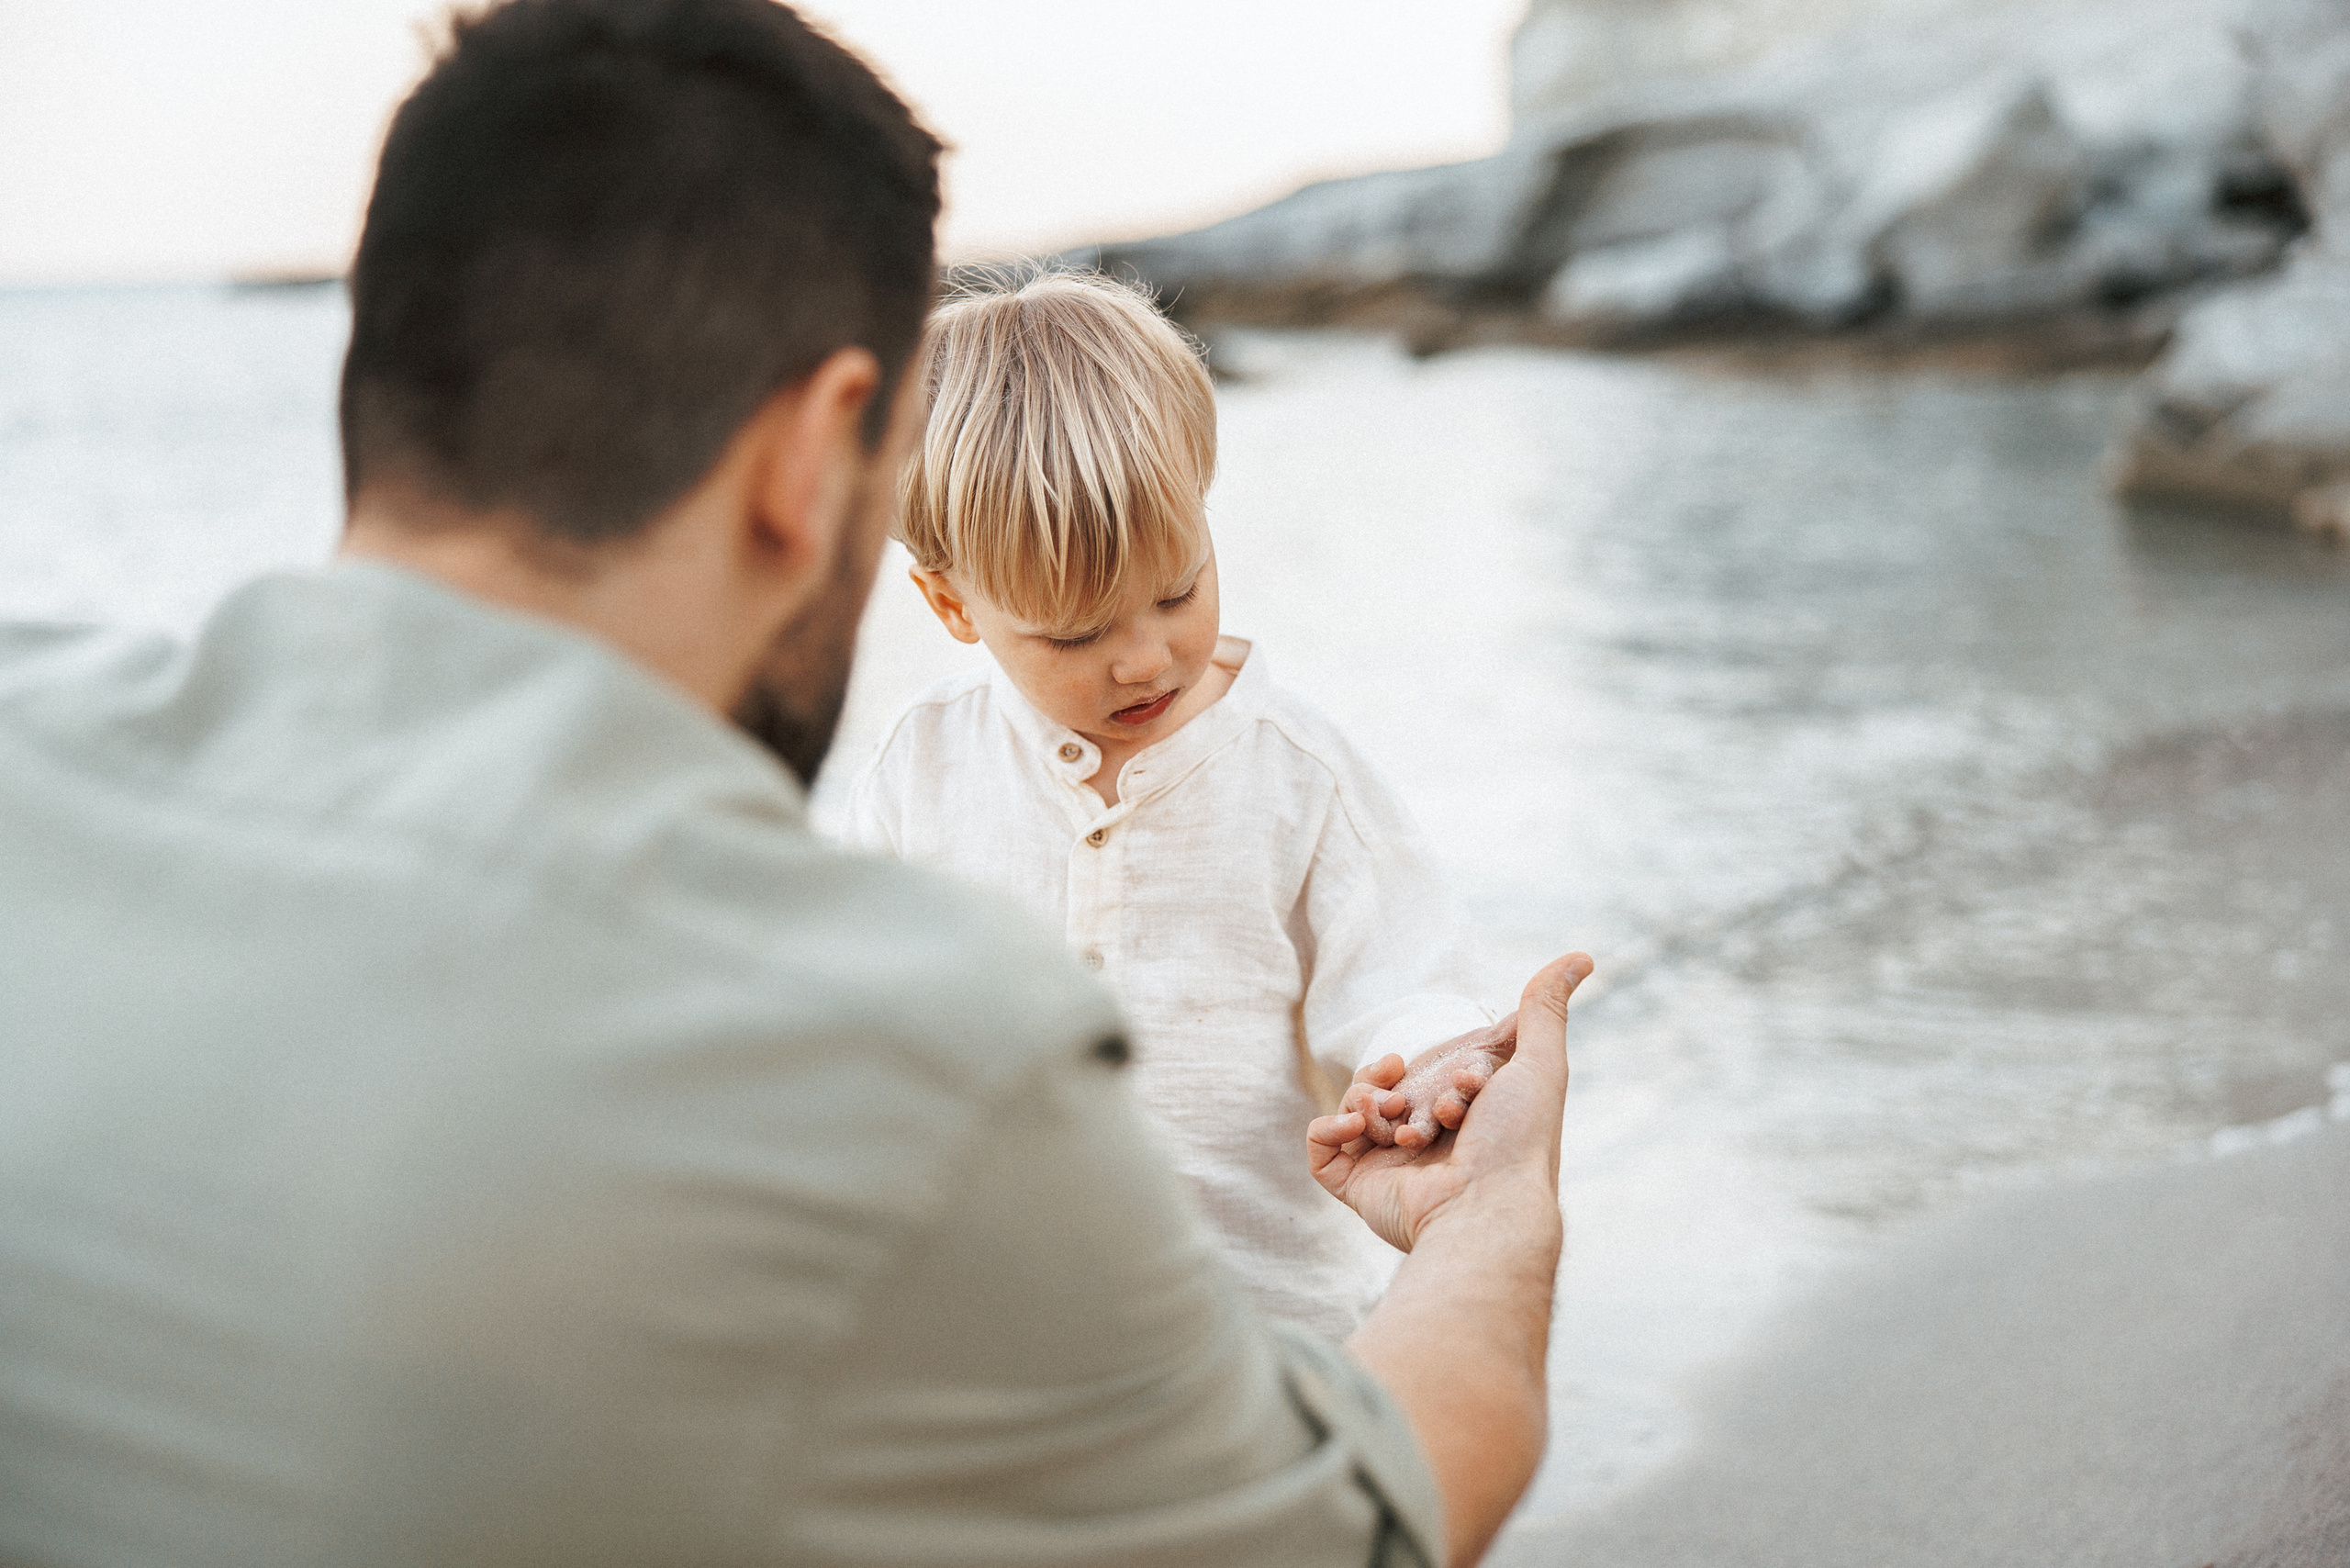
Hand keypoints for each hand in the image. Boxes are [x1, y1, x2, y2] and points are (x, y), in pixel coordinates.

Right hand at [1308, 953, 1590, 1252]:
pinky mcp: (1357, 1187)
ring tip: (1391, 1114)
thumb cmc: (1517, 1139)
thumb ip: (1546, 1010)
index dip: (1440, 1069)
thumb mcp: (1540, 1063)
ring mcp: (1388, 1167)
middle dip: (1394, 1082)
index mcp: (1463, 1125)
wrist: (1485, 1204)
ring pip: (1353, 1111)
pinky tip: (1359, 1125)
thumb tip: (1582, 956)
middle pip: (1385, 1090)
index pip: (1428, 1077)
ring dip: (1364, 1098)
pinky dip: (1330, 1127)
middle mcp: (1426, 1147)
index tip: (1468, 1080)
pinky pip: (1321, 1146)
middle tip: (1416, 1097)